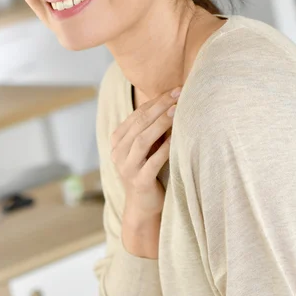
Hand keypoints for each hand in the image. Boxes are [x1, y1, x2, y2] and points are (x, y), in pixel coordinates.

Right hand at [110, 87, 181, 215]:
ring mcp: (127, 168)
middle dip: (160, 106)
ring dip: (161, 123)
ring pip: (142, 140)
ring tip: (177, 110)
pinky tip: (177, 137)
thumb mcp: (146, 148)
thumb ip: (151, 129)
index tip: (173, 90)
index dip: (155, 101)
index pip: (136, 115)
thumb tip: (173, 102)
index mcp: (117, 141)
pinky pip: (153, 161)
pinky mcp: (139, 181)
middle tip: (178, 93)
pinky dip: (165, 148)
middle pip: (139, 124)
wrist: (142, 206)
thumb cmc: (148, 171)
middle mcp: (118, 153)